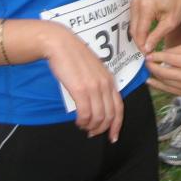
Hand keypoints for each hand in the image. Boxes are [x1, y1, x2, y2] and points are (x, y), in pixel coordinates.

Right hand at [42, 22, 123, 140]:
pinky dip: (82, 122)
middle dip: (102, 129)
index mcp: (110, 80)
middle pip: (109, 116)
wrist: (61, 44)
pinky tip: (78, 121)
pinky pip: (85, 114)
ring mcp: (94, 87)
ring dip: (91, 126)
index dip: (117, 125)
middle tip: (92, 133)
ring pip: (98, 117)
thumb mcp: (94, 70)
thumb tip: (97, 104)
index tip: (113, 137)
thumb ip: (99, 85)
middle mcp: (105, 84)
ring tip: (83, 126)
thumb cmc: (74, 57)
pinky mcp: (80, 89)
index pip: (119, 107)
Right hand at [130, 0, 180, 53]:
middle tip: (148, 53)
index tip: (147, 55)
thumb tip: (146, 49)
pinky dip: (139, 30)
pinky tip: (146, 37)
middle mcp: (136, 3)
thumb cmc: (176, 4)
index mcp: (146, 7)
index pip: (140, 32)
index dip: (142, 45)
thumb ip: (157, 36)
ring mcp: (133, 3)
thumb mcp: (170, 22)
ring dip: (139, 37)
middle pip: (134, 30)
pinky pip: (133, 22)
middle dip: (140, 43)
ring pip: (132, 27)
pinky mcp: (133, 4)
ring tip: (148, 46)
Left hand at [145, 45, 180, 96]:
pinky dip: (157, 85)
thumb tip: (156, 55)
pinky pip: (168, 90)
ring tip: (148, 69)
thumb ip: (173, 51)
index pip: (169, 59)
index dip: (156, 57)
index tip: (148, 55)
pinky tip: (150, 81)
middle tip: (146, 62)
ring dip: (154, 75)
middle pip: (165, 72)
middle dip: (152, 66)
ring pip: (165, 81)